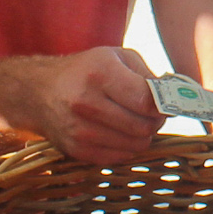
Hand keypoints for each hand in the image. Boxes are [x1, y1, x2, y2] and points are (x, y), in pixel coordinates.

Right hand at [29, 47, 165, 164]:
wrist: (38, 92)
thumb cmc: (86, 70)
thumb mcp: (117, 57)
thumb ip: (148, 75)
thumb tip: (174, 98)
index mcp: (100, 73)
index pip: (146, 101)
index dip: (163, 106)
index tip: (165, 104)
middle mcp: (86, 102)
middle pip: (143, 126)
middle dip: (155, 121)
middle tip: (152, 114)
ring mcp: (79, 129)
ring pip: (135, 144)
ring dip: (143, 135)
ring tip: (136, 121)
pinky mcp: (76, 150)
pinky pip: (120, 156)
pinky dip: (127, 146)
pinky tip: (119, 131)